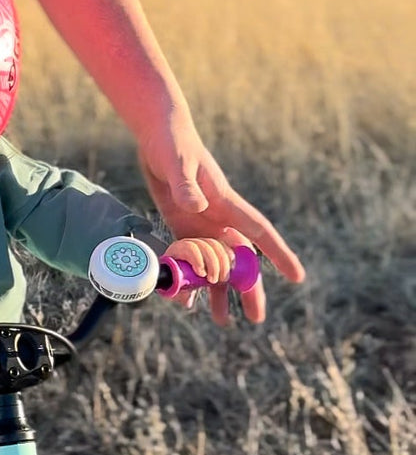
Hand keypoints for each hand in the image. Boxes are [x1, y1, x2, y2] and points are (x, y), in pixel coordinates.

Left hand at [140, 111, 304, 325]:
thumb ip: (186, 185)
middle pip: (241, 259)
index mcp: (226, 203)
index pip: (259, 232)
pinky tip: (187, 300)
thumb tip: (197, 206)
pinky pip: (190, 258)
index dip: (279, 255)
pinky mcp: (182, 224)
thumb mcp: (177, 161)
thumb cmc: (172, 142)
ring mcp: (201, 223)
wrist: (157, 133)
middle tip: (257, 320)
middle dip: (250, 289)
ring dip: (219, 292)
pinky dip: (190, 279)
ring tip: (221, 321)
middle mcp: (219, 217)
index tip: (297, 277)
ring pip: (217, 265)